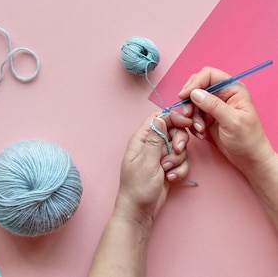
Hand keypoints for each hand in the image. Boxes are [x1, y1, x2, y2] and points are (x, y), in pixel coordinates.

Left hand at [113, 112, 191, 227]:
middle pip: (173, 130)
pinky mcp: (168, 167)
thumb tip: (160, 118)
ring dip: (178, 160)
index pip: (159, 118)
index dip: (174, 117)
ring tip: (167, 171)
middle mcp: (151, 145)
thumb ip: (155, 139)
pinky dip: (180, 170)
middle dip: (179, 141)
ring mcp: (160, 156)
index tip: (187, 123)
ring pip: (180, 147)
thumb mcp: (147, 161)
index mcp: (141, 139)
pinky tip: (171, 179)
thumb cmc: (138, 186)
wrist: (140, 210)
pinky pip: (182, 162)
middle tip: (176, 151)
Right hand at [177, 66, 273, 174]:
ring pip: (192, 101)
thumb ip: (213, 105)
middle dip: (190, 100)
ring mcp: (214, 105)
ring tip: (199, 129)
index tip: (185, 96)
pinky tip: (200, 132)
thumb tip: (194, 93)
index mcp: (233, 89)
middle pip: (197, 86)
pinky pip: (192, 113)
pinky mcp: (207, 115)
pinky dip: (192, 123)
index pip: (208, 75)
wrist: (248, 159)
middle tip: (188, 114)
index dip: (195, 83)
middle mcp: (222, 94)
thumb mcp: (232, 121)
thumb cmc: (248, 140)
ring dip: (191, 115)